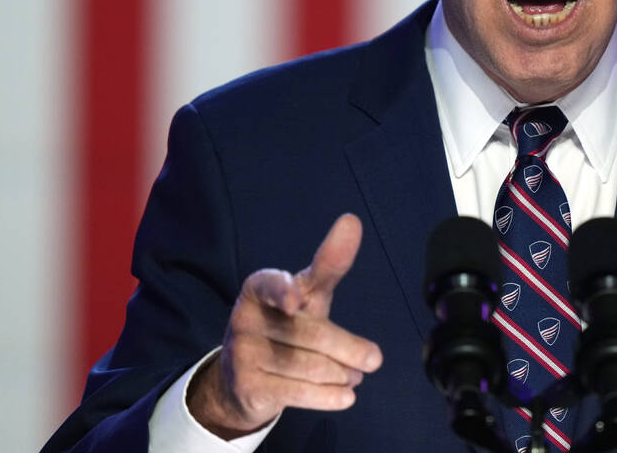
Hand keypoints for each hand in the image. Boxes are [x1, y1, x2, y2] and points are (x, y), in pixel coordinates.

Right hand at [187, 213, 383, 438]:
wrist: (243, 379)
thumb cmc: (286, 324)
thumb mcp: (308, 294)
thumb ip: (330, 263)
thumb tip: (352, 221)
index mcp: (258, 287)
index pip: (271, 284)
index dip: (283, 291)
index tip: (296, 300)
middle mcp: (245, 318)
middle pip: (311, 333)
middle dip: (348, 348)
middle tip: (374, 360)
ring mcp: (243, 353)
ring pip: (309, 366)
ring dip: (341, 373)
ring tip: (354, 375)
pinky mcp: (248, 386)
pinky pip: (297, 392)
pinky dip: (327, 396)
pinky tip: (346, 396)